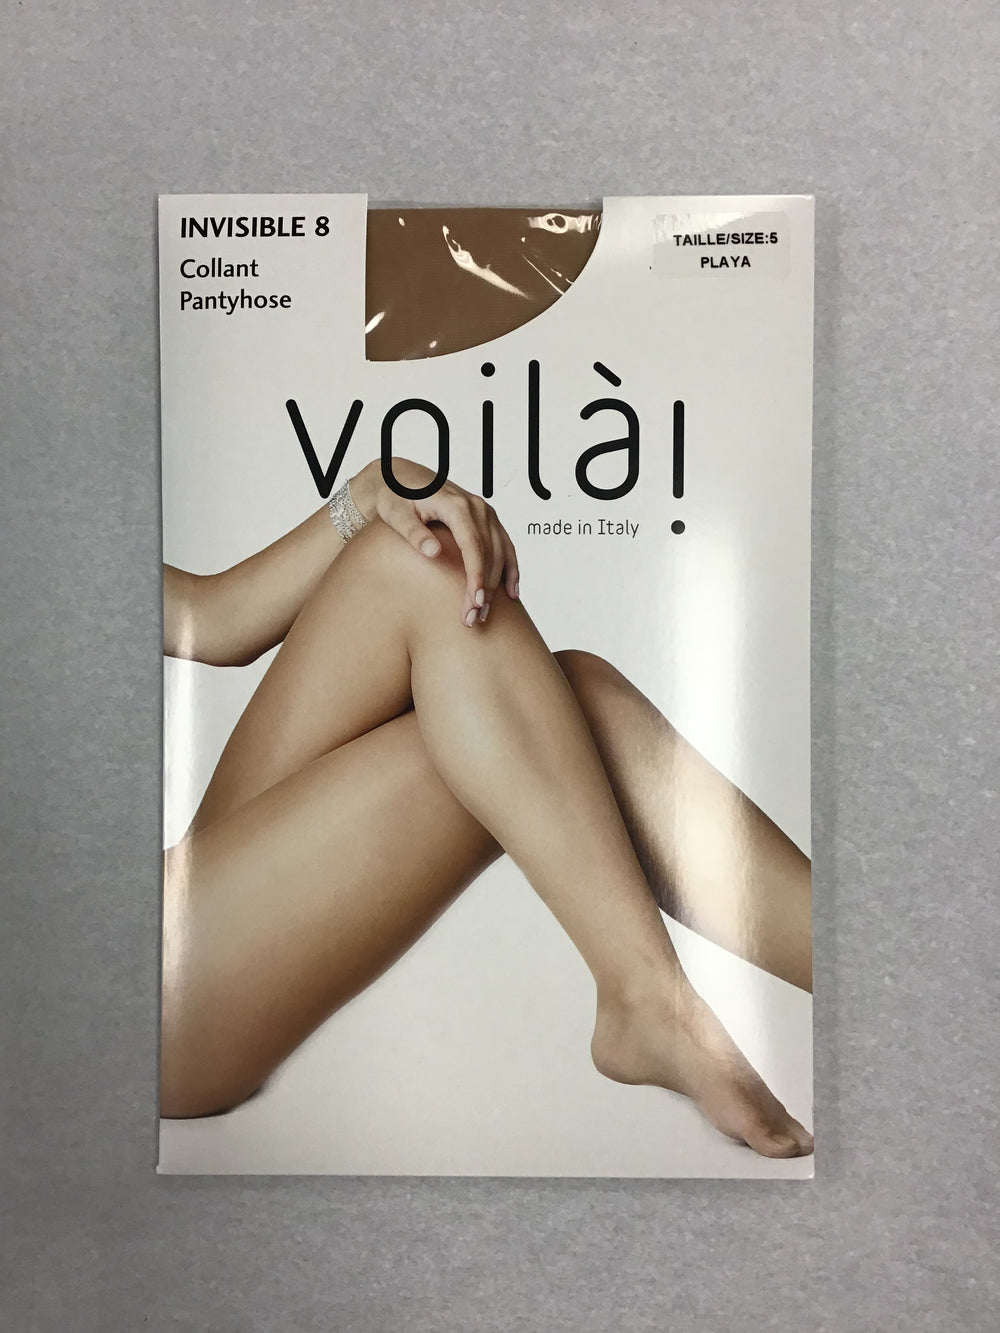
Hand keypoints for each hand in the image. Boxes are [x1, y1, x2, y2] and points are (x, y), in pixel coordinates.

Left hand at [351, 458, 519, 625]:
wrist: (402, 479)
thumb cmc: (395, 498)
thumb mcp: (396, 513)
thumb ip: (413, 532)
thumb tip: (433, 552)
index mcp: (455, 505)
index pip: (473, 545)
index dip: (476, 575)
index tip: (474, 602)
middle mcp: (476, 507)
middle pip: (488, 553)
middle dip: (483, 588)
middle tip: (472, 619)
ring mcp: (485, 513)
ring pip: (501, 553)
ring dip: (496, 585)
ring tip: (483, 614)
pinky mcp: (488, 520)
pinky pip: (506, 547)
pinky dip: (510, 570)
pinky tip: (511, 594)